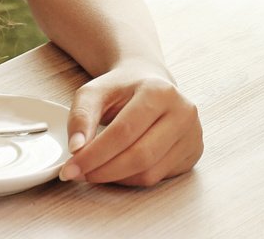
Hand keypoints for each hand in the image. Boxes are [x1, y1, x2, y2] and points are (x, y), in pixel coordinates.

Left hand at [58, 60, 202, 185]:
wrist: (150, 84)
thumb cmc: (122, 89)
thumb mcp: (95, 92)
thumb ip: (81, 116)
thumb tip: (77, 148)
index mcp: (159, 91)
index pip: (124, 132)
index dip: (94, 155)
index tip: (69, 168)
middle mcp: (183, 111)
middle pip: (140, 156)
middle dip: (103, 171)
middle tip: (78, 175)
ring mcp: (193, 133)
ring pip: (149, 172)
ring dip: (116, 178)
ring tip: (95, 170)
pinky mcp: (194, 152)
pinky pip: (157, 177)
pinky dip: (131, 179)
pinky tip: (118, 168)